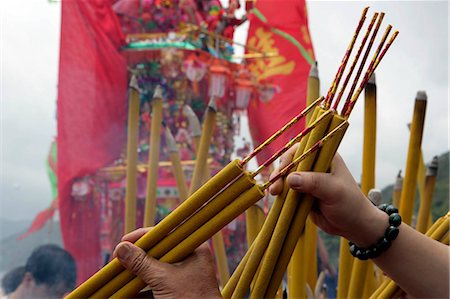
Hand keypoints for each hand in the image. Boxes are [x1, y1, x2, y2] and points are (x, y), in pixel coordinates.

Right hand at [114, 228, 220, 298]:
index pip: (165, 234)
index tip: (124, 242)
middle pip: (157, 252)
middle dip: (136, 258)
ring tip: (118, 276)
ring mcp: (183, 276)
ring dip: (136, 275)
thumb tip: (121, 248)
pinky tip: (125, 293)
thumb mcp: (163, 279)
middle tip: (118, 259)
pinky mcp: (176, 291)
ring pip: (154, 270)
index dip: (143, 237)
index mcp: (193, 249)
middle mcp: (189, 259)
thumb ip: (142, 263)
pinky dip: (140, 290)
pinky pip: (155, 285)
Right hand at [269, 146, 386, 246]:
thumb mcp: (333, 191)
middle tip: (276, 187)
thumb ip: (313, 183)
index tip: (283, 170)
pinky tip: (276, 198)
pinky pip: (288, 190)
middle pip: (291, 162)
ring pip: (287, 177)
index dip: (290, 157)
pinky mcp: (303, 193)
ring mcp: (308, 180)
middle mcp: (315, 165)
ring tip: (274, 193)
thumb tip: (290, 179)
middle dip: (281, 173)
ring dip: (278, 183)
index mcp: (325, 157)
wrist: (354, 226)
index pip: (302, 149)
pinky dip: (281, 193)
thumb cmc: (349, 204)